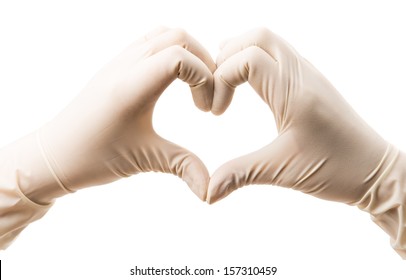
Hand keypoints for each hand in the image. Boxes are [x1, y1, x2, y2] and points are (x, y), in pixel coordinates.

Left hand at [31, 27, 214, 201]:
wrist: (53, 155)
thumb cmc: (93, 159)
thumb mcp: (144, 161)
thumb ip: (183, 168)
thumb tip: (210, 191)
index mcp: (131, 88)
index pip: (180, 57)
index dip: (206, 79)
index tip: (205, 111)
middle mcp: (125, 66)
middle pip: (179, 37)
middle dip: (204, 63)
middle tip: (206, 97)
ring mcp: (118, 61)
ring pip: (165, 34)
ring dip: (189, 54)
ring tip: (194, 86)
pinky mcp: (116, 65)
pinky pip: (150, 41)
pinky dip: (172, 52)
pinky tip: (172, 82)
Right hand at [208, 28, 396, 204]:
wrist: (374, 171)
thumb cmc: (336, 169)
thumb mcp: (283, 172)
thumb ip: (240, 175)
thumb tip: (207, 193)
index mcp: (295, 92)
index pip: (247, 59)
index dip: (221, 80)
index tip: (217, 113)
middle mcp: (302, 74)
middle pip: (257, 37)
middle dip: (227, 57)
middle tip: (217, 89)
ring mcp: (307, 73)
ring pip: (267, 40)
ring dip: (240, 55)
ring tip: (227, 86)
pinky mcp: (309, 80)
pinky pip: (278, 53)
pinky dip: (254, 60)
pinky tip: (248, 86)